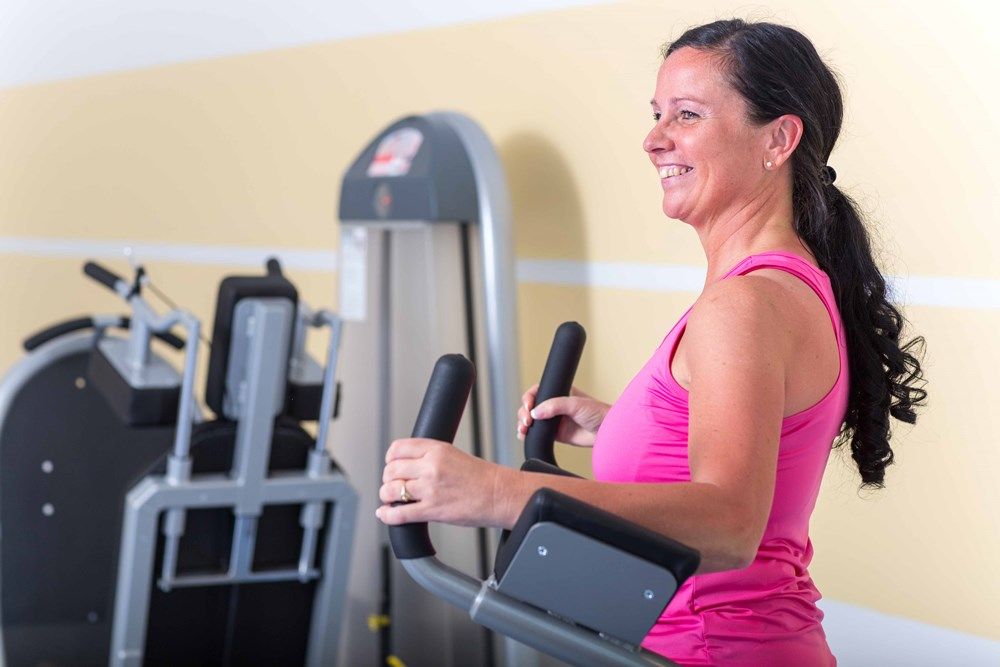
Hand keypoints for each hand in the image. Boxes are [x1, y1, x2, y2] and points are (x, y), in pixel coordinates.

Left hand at [375, 438, 509, 526]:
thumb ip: (429, 456)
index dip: (390, 458)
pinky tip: (386, 514)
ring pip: (391, 491)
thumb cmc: (480, 477)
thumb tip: (406, 464)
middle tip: (393, 484)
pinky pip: (399, 514)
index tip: (391, 464)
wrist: (498, 494)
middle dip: (388, 479)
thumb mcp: (452, 454)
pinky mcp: (432, 510)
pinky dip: (387, 516)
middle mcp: (430, 467)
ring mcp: (430, 489)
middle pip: (391, 470)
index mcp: (436, 450)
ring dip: (387, 496)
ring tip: (391, 499)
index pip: (398, 449)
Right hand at [516, 384, 609, 446]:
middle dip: (523, 413)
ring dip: (523, 424)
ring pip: (531, 420)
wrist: (607, 431)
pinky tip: (524, 436)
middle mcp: (553, 406)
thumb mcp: (575, 404)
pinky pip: (537, 434)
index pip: (537, 392)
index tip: (528, 407)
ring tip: (523, 430)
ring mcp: (553, 420)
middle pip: (530, 407)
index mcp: (558, 393)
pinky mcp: (554, 434)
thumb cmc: (597, 412)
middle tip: (527, 421)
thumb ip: (554, 406)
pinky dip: (528, 435)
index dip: (528, 398)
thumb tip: (535, 413)